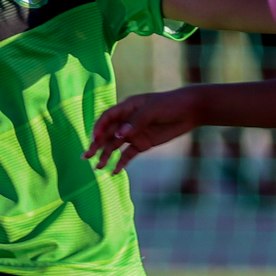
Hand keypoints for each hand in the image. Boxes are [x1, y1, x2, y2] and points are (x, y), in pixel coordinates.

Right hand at [86, 88, 203, 172]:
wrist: (189, 111)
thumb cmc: (169, 104)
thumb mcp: (152, 110)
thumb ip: (136, 121)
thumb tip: (119, 134)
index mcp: (126, 108)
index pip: (108, 118)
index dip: (99, 127)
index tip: (94, 138)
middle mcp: (127, 121)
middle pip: (107, 133)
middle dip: (96, 144)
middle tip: (86, 156)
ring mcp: (134, 133)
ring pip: (115, 145)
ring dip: (106, 155)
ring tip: (97, 167)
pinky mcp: (142, 144)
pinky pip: (128, 154)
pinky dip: (121, 162)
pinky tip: (115, 171)